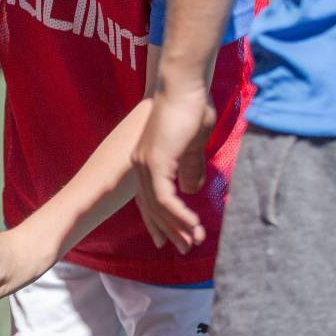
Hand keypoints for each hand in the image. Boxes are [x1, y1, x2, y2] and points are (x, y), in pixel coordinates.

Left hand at [130, 81, 215, 253]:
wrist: (185, 87)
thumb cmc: (191, 109)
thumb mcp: (193, 146)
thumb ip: (190, 167)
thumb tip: (191, 190)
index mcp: (147, 160)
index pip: (150, 199)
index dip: (159, 220)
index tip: (170, 239)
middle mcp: (141, 164)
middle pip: (152, 207)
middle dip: (170, 230)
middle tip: (185, 248)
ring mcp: (146, 164)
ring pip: (159, 207)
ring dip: (178, 226)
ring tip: (194, 241)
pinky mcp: (155, 163)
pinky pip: (165, 199)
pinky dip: (179, 214)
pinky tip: (193, 224)